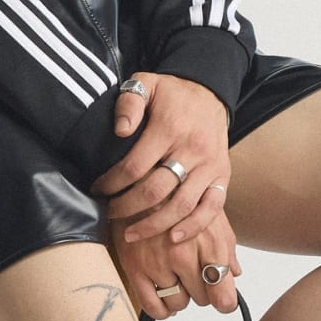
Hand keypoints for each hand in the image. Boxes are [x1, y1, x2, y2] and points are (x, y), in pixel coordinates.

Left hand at [88, 70, 234, 249]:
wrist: (210, 92)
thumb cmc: (172, 93)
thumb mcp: (146, 83)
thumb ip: (129, 102)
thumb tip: (121, 130)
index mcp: (169, 128)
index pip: (134, 167)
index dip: (111, 184)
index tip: (97, 191)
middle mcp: (192, 149)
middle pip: (155, 191)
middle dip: (126, 208)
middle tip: (110, 213)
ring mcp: (210, 165)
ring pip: (181, 205)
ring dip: (154, 225)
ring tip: (131, 234)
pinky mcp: (223, 175)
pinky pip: (212, 208)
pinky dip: (193, 226)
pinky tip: (173, 237)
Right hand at [106, 207, 243, 318]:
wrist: (139, 181)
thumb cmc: (179, 197)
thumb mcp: (209, 214)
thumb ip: (225, 246)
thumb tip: (235, 273)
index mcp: (208, 241)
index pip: (223, 289)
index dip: (225, 301)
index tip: (223, 300)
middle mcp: (184, 254)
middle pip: (202, 298)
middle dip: (200, 291)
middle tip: (193, 277)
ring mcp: (158, 263)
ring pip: (178, 303)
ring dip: (180, 297)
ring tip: (177, 282)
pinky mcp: (135, 268)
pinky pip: (152, 306)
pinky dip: (161, 309)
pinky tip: (163, 296)